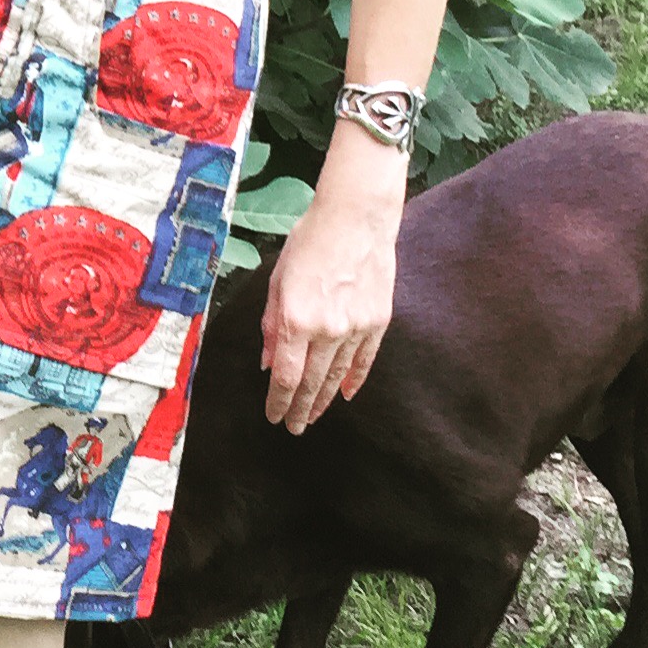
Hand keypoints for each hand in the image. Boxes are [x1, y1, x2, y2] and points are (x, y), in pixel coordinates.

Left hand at [261, 178, 400, 434]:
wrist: (356, 219)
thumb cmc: (309, 242)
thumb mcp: (277, 281)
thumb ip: (272, 326)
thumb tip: (269, 363)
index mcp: (296, 319)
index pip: (286, 376)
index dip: (279, 402)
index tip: (274, 417)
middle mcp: (327, 329)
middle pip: (311, 383)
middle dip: (300, 409)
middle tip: (294, 428)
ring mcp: (356, 327)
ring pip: (338, 376)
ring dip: (325, 399)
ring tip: (315, 416)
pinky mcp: (378, 320)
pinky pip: (364, 360)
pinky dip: (355, 379)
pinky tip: (346, 395)